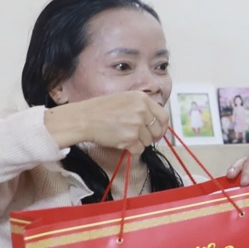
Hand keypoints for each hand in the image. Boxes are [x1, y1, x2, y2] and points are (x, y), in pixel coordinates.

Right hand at [44, 92, 168, 153]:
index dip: (162, 126)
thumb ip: (142, 108)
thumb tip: (154, 122)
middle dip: (152, 137)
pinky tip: (121, 142)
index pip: (164, 116)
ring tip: (124, 136)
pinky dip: (132, 149)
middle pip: (157, 130)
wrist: (84, 118)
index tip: (158, 132)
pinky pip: (139, 149)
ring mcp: (136, 125)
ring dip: (139, 142)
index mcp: (142, 99)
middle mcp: (142, 111)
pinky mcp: (130, 139)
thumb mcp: (125, 99)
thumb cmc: (101, 109)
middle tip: (142, 138)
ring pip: (148, 141)